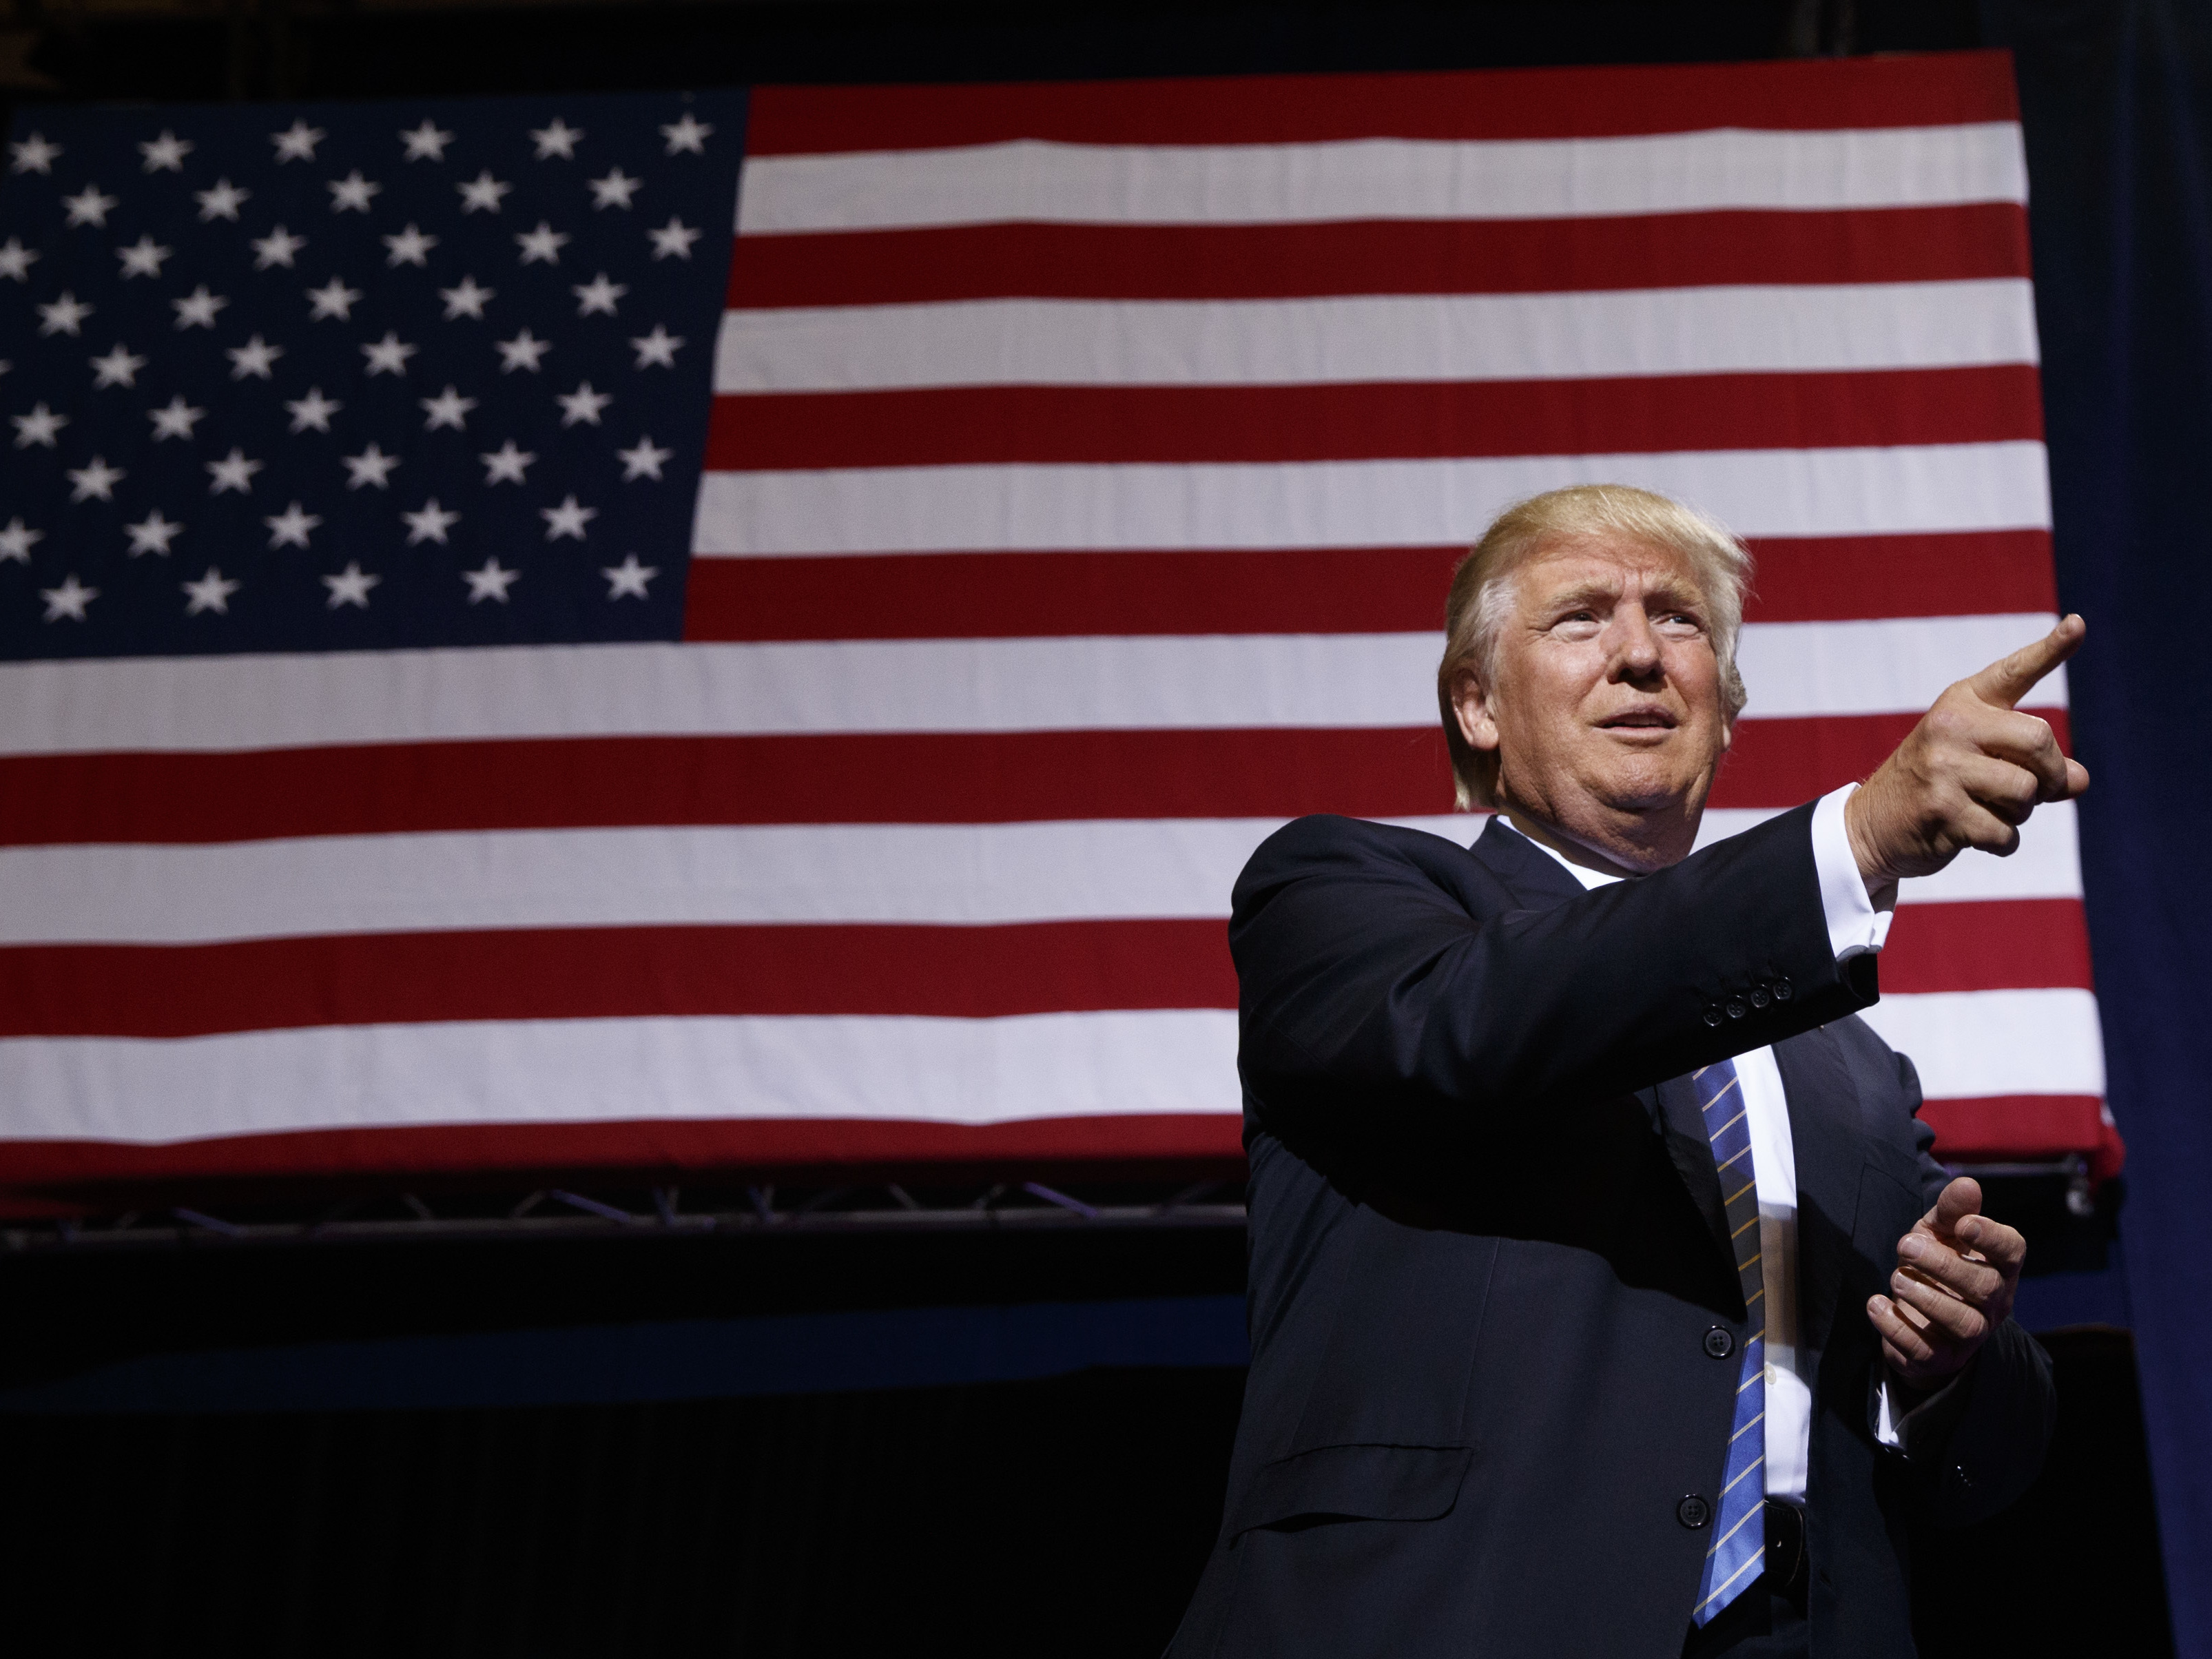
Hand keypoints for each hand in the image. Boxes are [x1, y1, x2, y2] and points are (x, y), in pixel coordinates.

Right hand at [1845, 615, 2089, 887]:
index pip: (2014, 672)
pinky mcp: (1941, 810)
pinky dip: (2002, 842)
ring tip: (1991, 812)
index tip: (2078, 624)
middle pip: (2039, 741)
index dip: (2051, 649)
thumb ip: (2032, 764)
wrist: (1871, 824)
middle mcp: (1950, 727)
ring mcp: (1943, 768)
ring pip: (2026, 792)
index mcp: (1962, 704)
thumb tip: (2080, 781)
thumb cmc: (1938, 786)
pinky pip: (2005, 832)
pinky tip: (1972, 835)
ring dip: (2021, 813)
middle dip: (2050, 774)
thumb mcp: (1981, 761)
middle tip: (2038, 791)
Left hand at [1867, 1177, 2024, 1387]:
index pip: (2013, 1252)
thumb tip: (1967, 1183)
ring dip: (1926, 1298)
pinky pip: (1926, 1351)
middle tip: (1905, 1245)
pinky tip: (1876, 1304)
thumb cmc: (1933, 1266)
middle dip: (1944, 1265)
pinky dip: (1898, 1328)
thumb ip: (1951, 1211)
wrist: (1915, 1319)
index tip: (1965, 1225)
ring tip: (1896, 1277)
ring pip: (1964, 1323)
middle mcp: (1993, 1303)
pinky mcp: (1940, 1358)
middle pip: (1985, 1287)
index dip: (1993, 1238)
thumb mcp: (1938, 1234)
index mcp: (1998, 1267)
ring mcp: (1970, 1335)